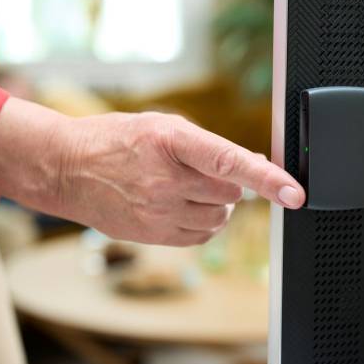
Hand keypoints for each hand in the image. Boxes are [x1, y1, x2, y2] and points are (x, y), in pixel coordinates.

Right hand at [0, 98, 304, 246]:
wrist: (67, 168)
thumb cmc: (116, 140)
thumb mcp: (162, 126)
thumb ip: (208, 146)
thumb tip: (255, 163)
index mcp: (171, 140)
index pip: (230, 161)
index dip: (268, 177)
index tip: (296, 192)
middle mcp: (166, 178)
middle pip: (231, 193)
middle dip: (228, 184)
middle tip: (199, 172)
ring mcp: (159, 211)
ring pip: (220, 217)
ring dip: (216, 205)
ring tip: (185, 189)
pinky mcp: (154, 235)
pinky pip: (201, 236)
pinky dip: (202, 223)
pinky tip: (179, 206)